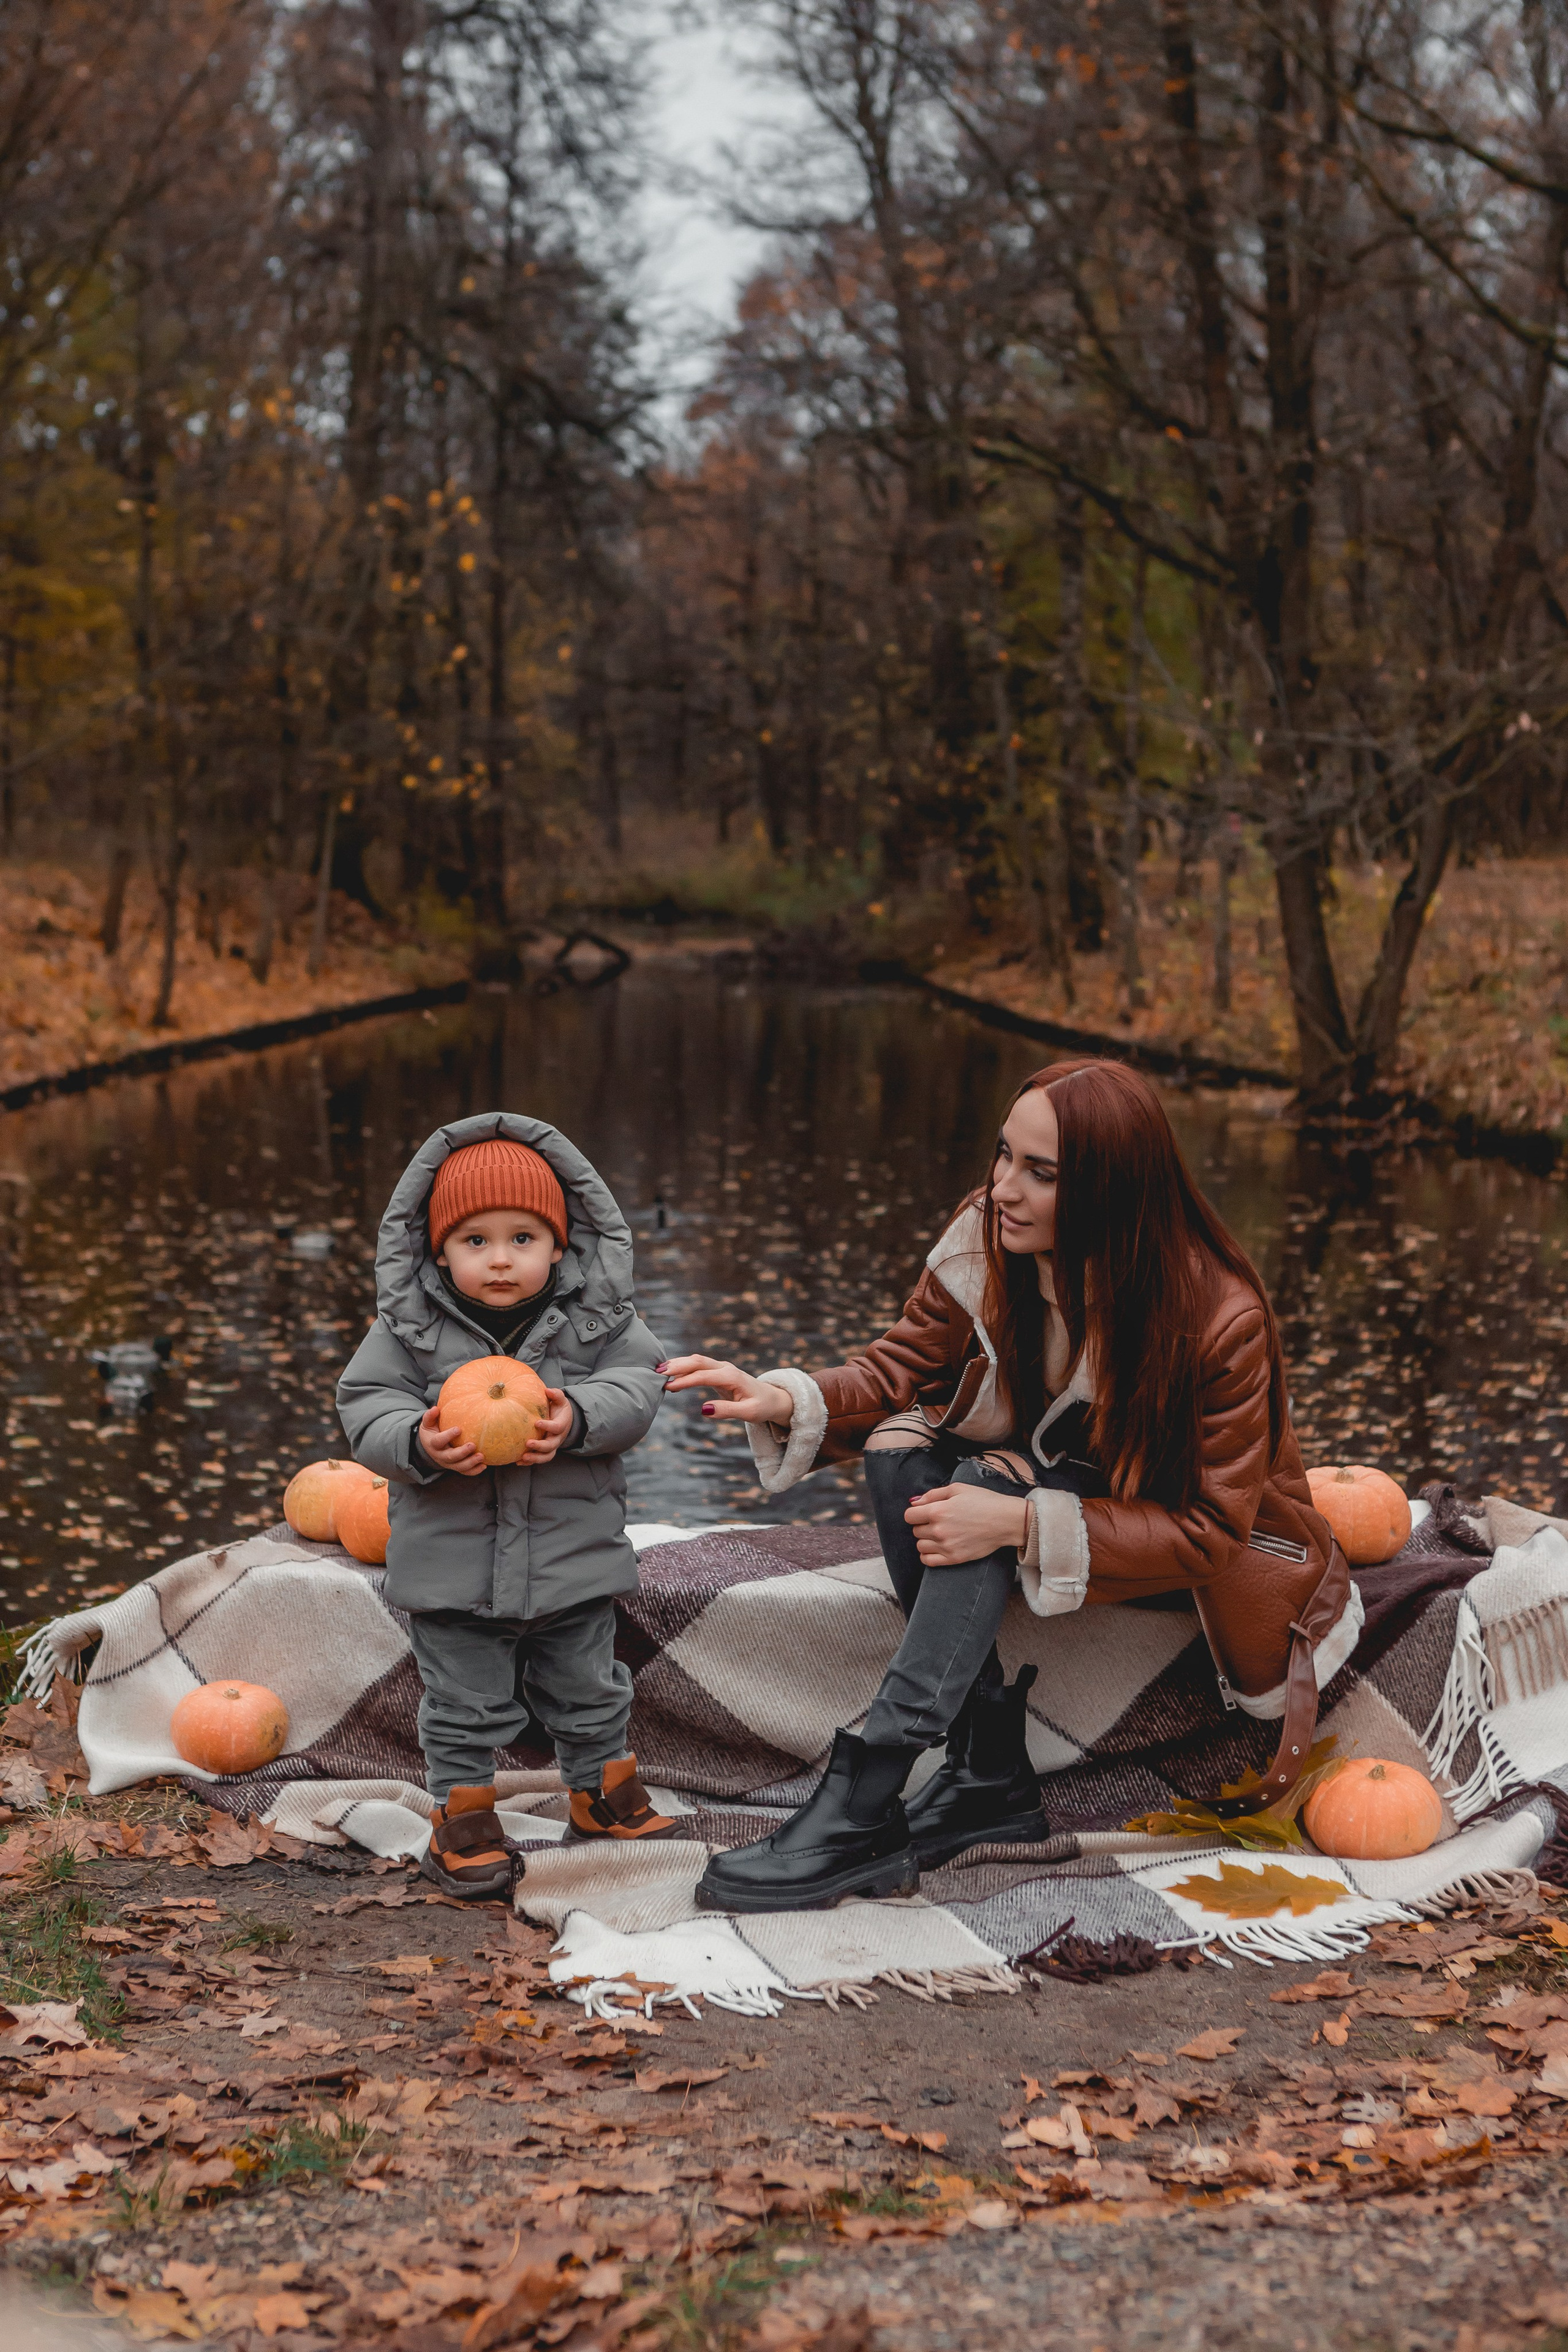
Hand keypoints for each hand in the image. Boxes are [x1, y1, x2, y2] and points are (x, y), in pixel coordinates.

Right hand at [418, 1404, 485, 1477]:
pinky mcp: (456, 1467)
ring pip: (459, 1467)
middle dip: (462, 1452)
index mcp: (433, 1444)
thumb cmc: (431, 1432)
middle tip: (473, 1445)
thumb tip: (435, 1408)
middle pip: (450, 1457)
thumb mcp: (427, 1424)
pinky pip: (465, 1472)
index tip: (458, 1429)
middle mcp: (440, 1456)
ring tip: (481, 1456)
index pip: (438, 1441)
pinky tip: (484, 1465)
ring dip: (471, 1463)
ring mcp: (448, 1463)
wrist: (429, 1447)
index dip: (448, 1436)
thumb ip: (430, 1416)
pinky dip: (474, 1471)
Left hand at [516, 1387, 573, 1466]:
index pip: (557, 1427)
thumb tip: (547, 1390)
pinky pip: (539, 1459)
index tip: (537, 1423)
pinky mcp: (545, 1451)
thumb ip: (556, 1394)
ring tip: (523, 1457)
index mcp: (562, 1425)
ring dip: (535, 1458)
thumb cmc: (560, 1409)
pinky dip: (529, 1462)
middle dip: (539, 1446)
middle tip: (528, 1442)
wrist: (565, 1420)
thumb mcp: (561, 1400)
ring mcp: (552, 1446)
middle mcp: (557, 1438)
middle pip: (551, 1446)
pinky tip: (518, 1461)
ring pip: (546, 1456)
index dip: (548, 1426)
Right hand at [659, 1354, 792, 1425]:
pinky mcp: (717, 1372)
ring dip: (678, 1364)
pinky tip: (670, 1373)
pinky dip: (683, 1367)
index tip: (669, 1387)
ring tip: (658, 1372)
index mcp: (732, 1377)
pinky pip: (698, 1366)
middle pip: (698, 1361)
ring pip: (696, 1361)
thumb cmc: (761, 1406)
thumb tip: (704, 1409)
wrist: (771, 1398)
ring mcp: (721, 1368)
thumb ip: (727, 1411)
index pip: (704, 1375)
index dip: (686, 1380)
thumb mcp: (748, 1413)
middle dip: (678, 1365)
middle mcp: (725, 1368)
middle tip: (657, 1373)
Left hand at [906, 1483, 1029, 1565]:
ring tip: (940, 1534)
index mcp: (937, 1511)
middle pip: (915, 1530)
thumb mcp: (957, 1489)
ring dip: (926, 1540)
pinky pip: (928, 1561)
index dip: (916, 1513)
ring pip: (920, 1546)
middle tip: (939, 1521)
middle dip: (923, 1525)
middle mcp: (939, 1530)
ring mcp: (946, 1546)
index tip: (925, 1512)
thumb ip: (932, 1495)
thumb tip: (914, 1502)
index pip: (909, 1516)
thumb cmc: (984, 1501)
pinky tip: (937, 1547)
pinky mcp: (954, 1558)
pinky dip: (928, 1555)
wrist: (1006, 1520)